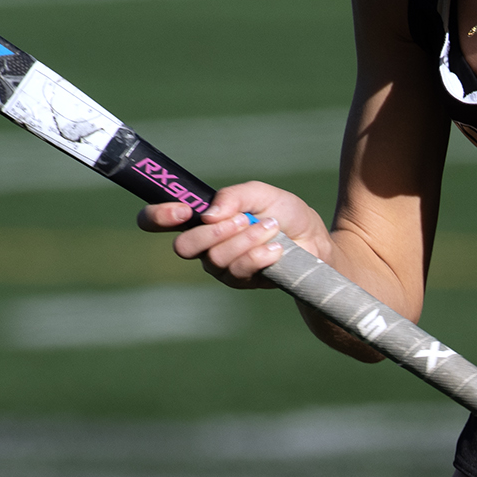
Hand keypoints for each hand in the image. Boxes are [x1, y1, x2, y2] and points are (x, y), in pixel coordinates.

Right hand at [136, 182, 382, 363]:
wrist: (318, 245)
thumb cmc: (288, 218)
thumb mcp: (265, 194)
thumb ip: (236, 196)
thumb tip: (210, 213)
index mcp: (203, 217)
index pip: (159, 219)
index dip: (158, 216)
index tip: (181, 211)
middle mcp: (205, 243)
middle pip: (184, 246)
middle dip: (211, 232)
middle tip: (242, 219)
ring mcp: (221, 266)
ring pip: (215, 258)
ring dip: (245, 239)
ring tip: (271, 229)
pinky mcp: (241, 282)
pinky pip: (238, 271)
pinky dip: (258, 255)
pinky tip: (276, 249)